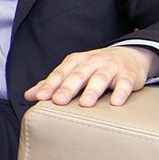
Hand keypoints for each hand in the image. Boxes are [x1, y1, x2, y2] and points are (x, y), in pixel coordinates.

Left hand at [24, 46, 158, 107]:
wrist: (129, 55)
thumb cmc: (94, 67)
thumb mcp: (73, 71)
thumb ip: (52, 83)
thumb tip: (28, 95)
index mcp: (75, 61)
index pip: (60, 73)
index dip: (50, 85)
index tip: (40, 98)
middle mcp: (92, 62)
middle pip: (78, 75)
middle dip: (67, 88)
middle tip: (59, 101)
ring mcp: (111, 67)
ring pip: (100, 78)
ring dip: (92, 91)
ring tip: (85, 104)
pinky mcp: (128, 75)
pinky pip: (125, 83)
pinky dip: (121, 92)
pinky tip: (116, 103)